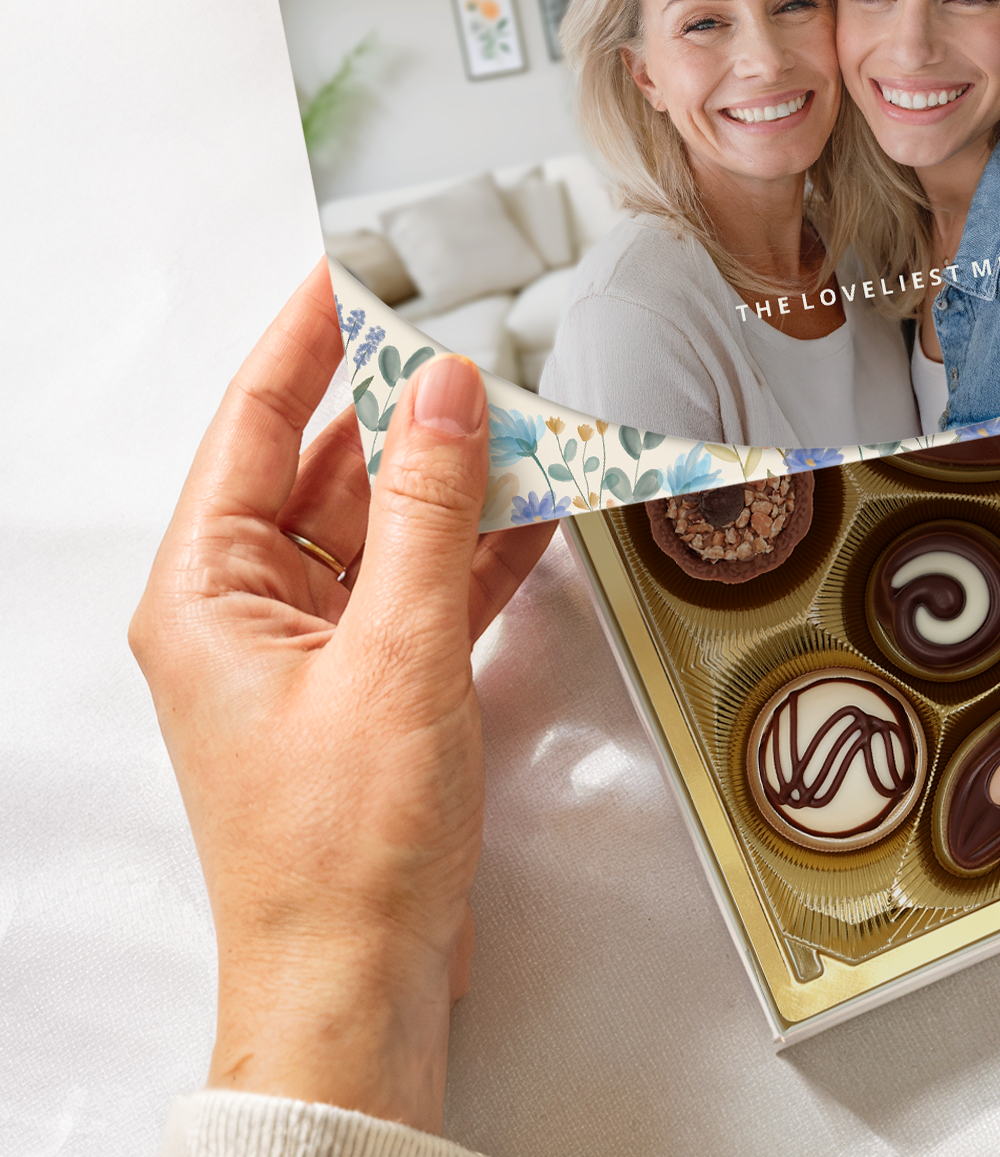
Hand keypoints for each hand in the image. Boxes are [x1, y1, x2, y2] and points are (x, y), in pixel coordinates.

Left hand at [129, 264, 554, 1127]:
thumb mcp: (394, 654)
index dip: (305, 336)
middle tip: (475, 333)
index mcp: (209, 590)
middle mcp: (251, 605)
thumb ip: (427, 510)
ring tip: (529, 412)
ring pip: (388, 519)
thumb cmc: (340, 848)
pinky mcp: (375, 679)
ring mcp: (315, 643)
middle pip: (329, 463)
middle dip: (406, 403)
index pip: (257, 423)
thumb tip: (443, 392)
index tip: (352, 266)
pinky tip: (540, 505)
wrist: (364, 981)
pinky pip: (425, 579)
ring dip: (457, 473)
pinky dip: (479, 544)